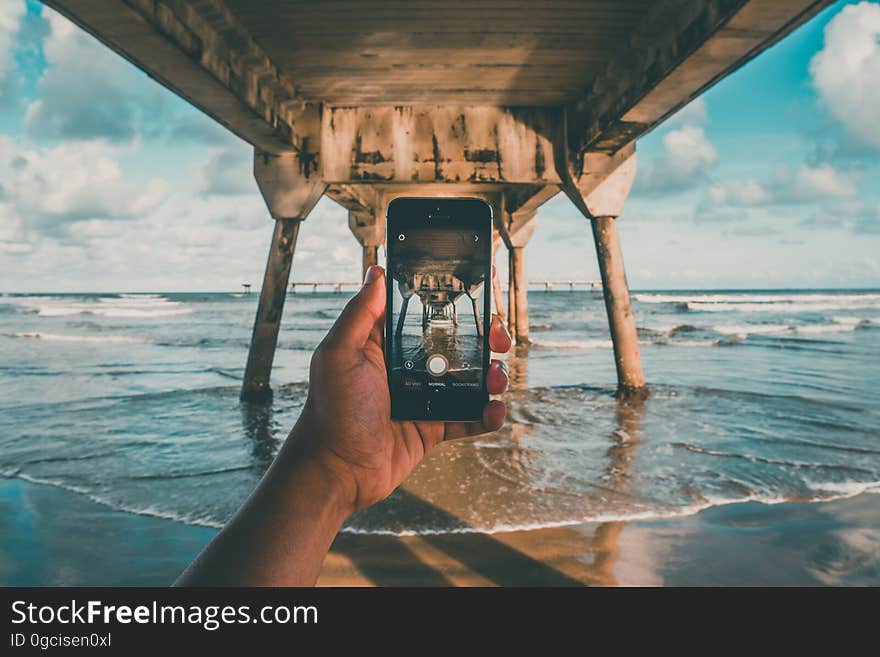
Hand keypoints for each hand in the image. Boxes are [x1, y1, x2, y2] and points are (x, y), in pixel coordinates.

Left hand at [287, 265, 511, 513]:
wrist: (336, 471)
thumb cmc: (331, 410)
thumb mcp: (339, 353)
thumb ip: (360, 313)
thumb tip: (376, 271)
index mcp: (386, 343)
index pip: (425, 311)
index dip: (454, 300)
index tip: (482, 289)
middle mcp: (408, 366)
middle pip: (458, 342)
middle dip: (485, 337)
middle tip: (499, 338)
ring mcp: (424, 397)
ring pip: (470, 378)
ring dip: (493, 375)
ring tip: (497, 380)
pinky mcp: (433, 426)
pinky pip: (469, 416)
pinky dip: (486, 414)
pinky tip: (493, 410)